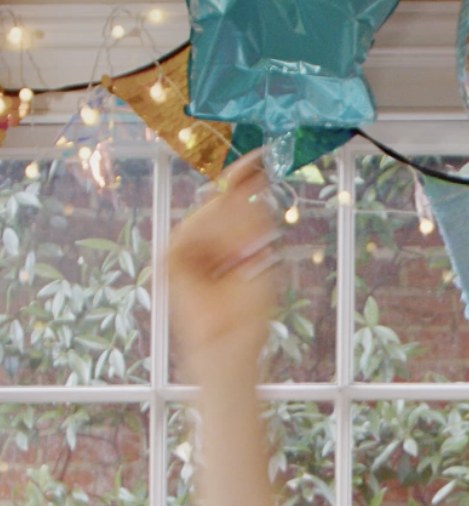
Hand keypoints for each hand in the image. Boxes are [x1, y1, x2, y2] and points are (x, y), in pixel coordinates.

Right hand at [167, 152, 278, 380]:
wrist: (229, 346)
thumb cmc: (247, 318)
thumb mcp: (260, 267)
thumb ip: (256, 228)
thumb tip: (257, 191)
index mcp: (226, 245)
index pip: (231, 204)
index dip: (241, 180)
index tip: (257, 159)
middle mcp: (203, 245)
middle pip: (218, 206)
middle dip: (237, 201)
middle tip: (256, 199)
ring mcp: (185, 252)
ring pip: (204, 217)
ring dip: (227, 226)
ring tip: (243, 253)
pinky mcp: (170, 261)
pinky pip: (188, 232)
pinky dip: (208, 237)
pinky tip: (226, 253)